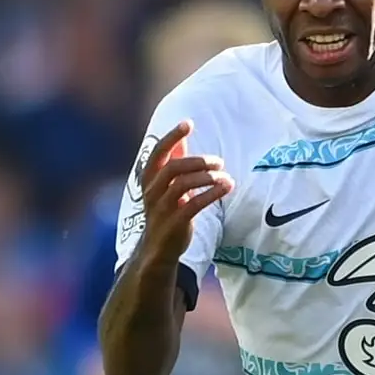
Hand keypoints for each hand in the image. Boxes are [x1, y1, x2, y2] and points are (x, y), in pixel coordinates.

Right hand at [131, 120, 234, 266]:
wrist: (156, 250)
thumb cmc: (165, 213)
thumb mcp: (165, 187)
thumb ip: (173, 164)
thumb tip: (182, 140)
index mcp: (149, 180)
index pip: (157, 153)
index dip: (172, 137)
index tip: (188, 123)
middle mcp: (152, 192)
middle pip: (172, 167)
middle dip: (197, 161)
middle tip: (219, 162)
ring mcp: (162, 208)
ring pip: (183, 184)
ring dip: (207, 177)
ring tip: (226, 177)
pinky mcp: (175, 223)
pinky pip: (194, 204)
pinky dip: (212, 193)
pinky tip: (226, 187)